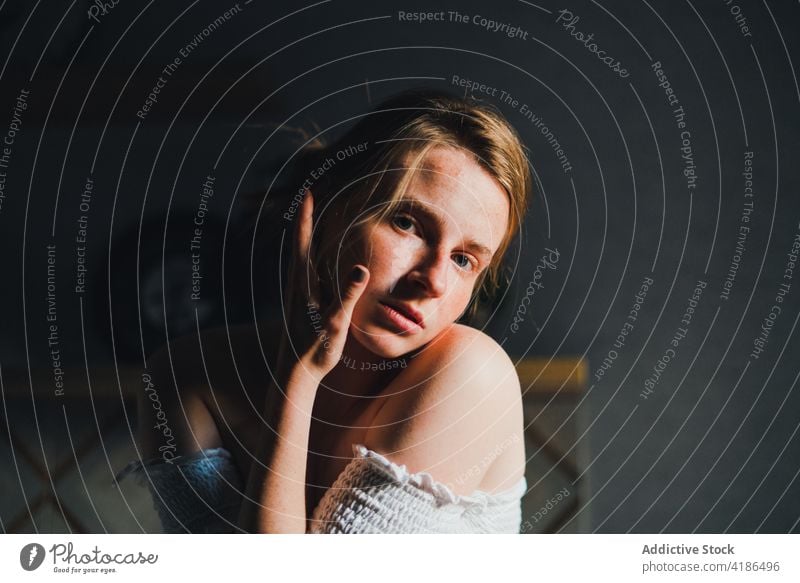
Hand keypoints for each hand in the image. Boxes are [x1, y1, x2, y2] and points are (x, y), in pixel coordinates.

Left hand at [275, 190, 369, 382]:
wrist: (293, 377)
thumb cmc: (314, 352)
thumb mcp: (335, 323)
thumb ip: (347, 295)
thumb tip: (360, 268)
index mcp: (302, 284)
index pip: (303, 241)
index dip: (305, 216)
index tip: (307, 191)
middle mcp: (297, 285)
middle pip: (300, 242)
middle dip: (305, 218)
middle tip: (311, 193)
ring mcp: (298, 294)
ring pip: (302, 256)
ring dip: (308, 235)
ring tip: (313, 215)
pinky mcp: (303, 304)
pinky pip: (308, 271)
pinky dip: (313, 255)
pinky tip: (319, 257)